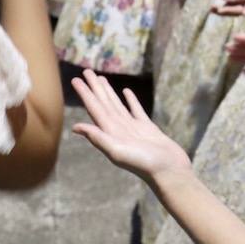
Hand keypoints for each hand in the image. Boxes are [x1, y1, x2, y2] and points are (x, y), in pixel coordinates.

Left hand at [71, 69, 192, 184]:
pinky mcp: (147, 128)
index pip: (94, 108)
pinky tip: (126, 92)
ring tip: (101, 79)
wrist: (169, 172)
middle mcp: (118, 129)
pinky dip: (130, 100)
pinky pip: (136, 110)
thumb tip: (75, 127)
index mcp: (110, 132)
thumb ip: (98, 138)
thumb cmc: (144, 164)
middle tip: (85, 71)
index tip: (76, 79)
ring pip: (117, 105)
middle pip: (103, 103)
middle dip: (94, 88)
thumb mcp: (117, 151)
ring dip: (108, 92)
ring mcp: (133, 128)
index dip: (85, 94)